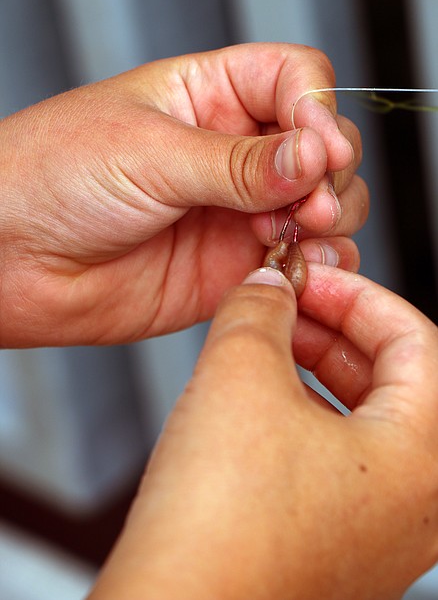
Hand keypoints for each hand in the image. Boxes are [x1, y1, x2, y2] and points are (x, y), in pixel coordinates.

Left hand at [0, 43, 365, 346]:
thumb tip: (314, 156)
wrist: (10, 261)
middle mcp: (229, 151)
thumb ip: (238, 164)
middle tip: (312, 200)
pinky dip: (316, 262)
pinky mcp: (232, 263)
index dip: (317, 108)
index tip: (318, 146)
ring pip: (320, 203)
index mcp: (206, 96)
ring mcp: (234, 209)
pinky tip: (300, 264)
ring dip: (331, 217)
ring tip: (304, 230)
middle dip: (330, 171)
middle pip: (319, 144)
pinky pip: (298, 259)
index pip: (293, 78)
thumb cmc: (52, 178)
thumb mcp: (149, 153)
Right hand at [88, 265, 437, 599]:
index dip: (356, 294)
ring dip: (313, 367)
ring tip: (265, 344)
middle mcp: (415, 502)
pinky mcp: (334, 544)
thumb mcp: (240, 376)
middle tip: (285, 305)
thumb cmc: (222, 531)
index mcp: (425, 457)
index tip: (311, 278)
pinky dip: (301, 412)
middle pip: (392, 377)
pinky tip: (256, 399)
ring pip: (361, 416)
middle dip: (331, 328)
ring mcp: (376, 530)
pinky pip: (335, 456)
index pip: (416, 339)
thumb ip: (260, 310)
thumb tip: (267, 288)